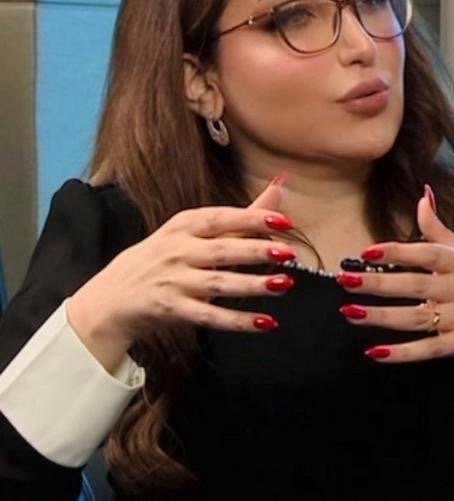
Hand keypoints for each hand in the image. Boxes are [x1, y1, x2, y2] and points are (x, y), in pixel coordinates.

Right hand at [67, 176, 296, 370]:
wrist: (111, 298)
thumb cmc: (161, 258)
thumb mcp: (191, 231)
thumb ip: (240, 215)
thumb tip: (280, 185)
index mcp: (183, 226)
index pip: (220, 218)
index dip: (252, 218)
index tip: (283, 220)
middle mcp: (177, 250)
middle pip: (222, 249)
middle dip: (256, 250)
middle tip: (289, 252)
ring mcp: (173, 281)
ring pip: (218, 283)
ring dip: (253, 284)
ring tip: (284, 284)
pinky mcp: (171, 309)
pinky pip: (210, 316)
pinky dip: (238, 320)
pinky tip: (265, 322)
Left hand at [338, 186, 453, 370]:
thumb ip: (441, 230)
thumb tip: (422, 196)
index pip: (423, 252)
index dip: (393, 251)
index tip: (365, 252)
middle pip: (410, 285)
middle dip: (375, 283)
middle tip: (345, 281)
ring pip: (412, 317)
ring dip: (378, 316)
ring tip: (349, 313)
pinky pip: (427, 349)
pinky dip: (401, 354)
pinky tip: (374, 353)